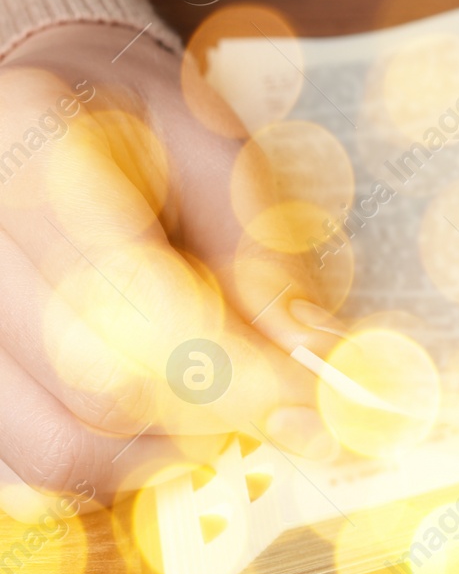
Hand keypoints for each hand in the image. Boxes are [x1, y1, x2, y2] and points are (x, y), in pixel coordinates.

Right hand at [0, 22, 337, 520]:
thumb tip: (314, 352)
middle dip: (210, 415)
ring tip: (219, 416)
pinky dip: (106, 468)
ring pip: (50, 447)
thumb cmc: (136, 124)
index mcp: (29, 142)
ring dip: (159, 455)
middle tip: (279, 411)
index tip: (310, 404)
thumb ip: (259, 248)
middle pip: (89, 383)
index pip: (131, 291)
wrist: (48, 105)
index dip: (233, 366)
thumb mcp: (213, 149)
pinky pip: (24, 464)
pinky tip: (157, 430)